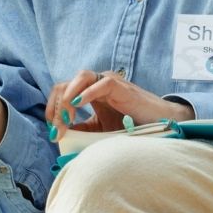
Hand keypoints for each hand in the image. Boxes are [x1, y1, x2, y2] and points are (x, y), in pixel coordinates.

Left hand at [45, 70, 193, 142]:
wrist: (159, 123)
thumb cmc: (131, 125)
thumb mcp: (100, 130)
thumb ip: (82, 128)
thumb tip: (62, 134)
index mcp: (88, 92)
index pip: (61, 93)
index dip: (52, 110)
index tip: (54, 132)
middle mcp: (95, 83)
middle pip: (65, 85)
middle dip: (56, 107)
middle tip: (57, 130)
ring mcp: (107, 82)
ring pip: (79, 79)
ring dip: (68, 99)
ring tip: (66, 119)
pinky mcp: (120, 86)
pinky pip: (100, 83)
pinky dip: (86, 93)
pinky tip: (78, 105)